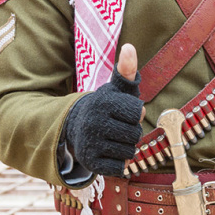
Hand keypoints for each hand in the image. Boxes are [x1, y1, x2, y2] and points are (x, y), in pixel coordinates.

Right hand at [63, 44, 144, 176]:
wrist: (75, 127)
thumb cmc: (106, 106)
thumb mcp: (116, 88)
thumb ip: (127, 70)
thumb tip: (129, 47)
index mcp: (103, 102)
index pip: (138, 113)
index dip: (135, 114)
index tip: (124, 111)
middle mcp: (94, 122)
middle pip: (135, 135)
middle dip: (132, 132)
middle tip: (118, 126)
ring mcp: (90, 143)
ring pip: (128, 152)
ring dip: (126, 147)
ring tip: (113, 138)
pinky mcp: (89, 162)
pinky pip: (119, 168)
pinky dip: (118, 162)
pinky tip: (108, 152)